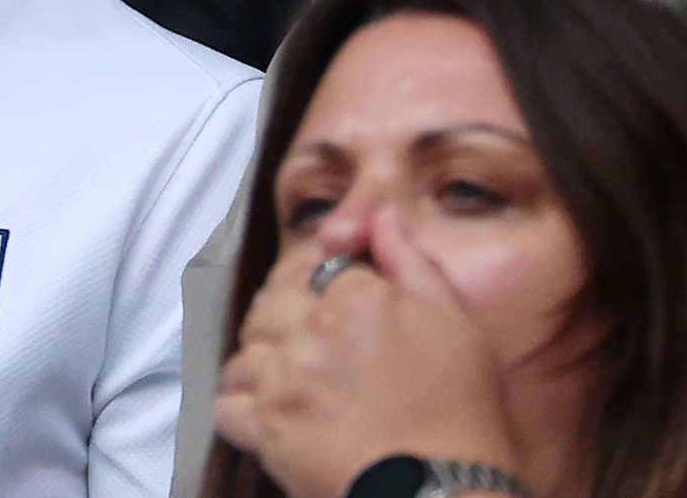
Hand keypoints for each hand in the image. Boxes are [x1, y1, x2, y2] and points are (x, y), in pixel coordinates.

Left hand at [215, 209, 518, 497]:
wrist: (443, 489)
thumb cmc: (460, 410)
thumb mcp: (453, 321)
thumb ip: (410, 260)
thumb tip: (380, 216)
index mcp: (354, 298)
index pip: (313, 267)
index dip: (317, 282)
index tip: (326, 300)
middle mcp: (309, 330)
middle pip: (268, 306)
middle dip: (281, 319)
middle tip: (303, 342)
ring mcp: (282, 380)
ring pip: (243, 356)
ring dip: (259, 366)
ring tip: (284, 381)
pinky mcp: (266, 428)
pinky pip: (226, 408)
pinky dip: (240, 413)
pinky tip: (265, 418)